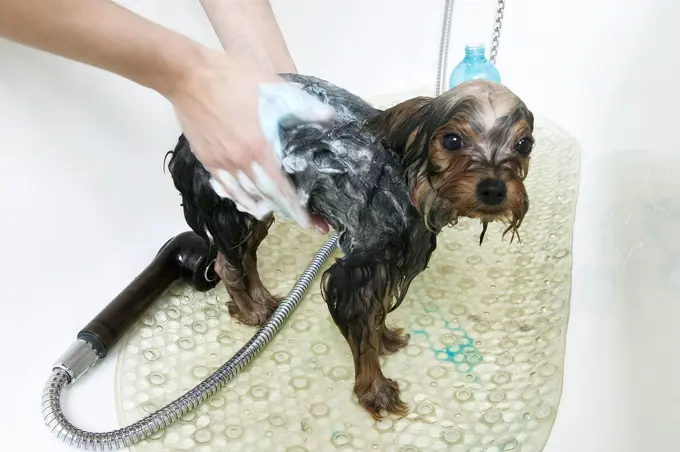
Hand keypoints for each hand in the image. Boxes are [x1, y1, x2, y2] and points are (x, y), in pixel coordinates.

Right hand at [167, 49, 332, 231]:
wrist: (189, 75)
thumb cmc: (233, 78)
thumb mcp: (274, 87)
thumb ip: (303, 106)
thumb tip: (330, 118)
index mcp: (260, 147)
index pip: (282, 187)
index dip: (296, 207)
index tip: (309, 222)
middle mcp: (241, 162)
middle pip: (266, 196)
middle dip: (286, 211)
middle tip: (303, 222)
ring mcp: (222, 163)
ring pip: (244, 195)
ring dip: (262, 206)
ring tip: (276, 212)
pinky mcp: (207, 159)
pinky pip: (225, 187)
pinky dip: (239, 198)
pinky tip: (246, 200)